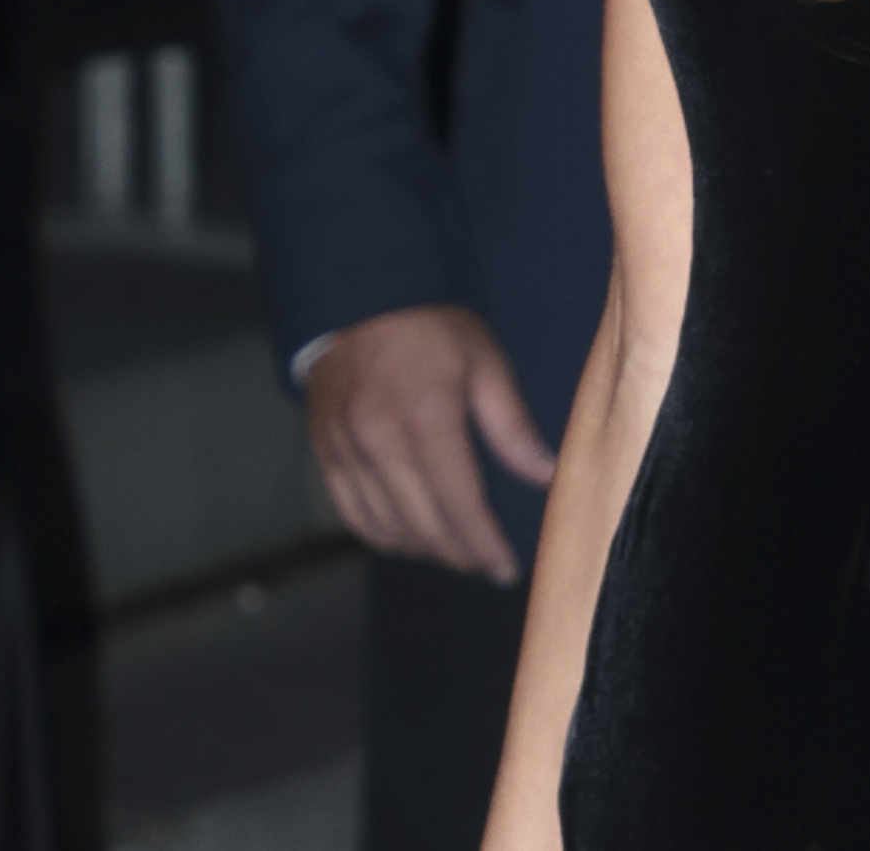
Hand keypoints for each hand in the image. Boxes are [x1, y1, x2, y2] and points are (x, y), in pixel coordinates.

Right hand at [305, 304, 558, 582]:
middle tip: (487, 565)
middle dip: (459, 555)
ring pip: (385, 529)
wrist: (360, 299)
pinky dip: (383, 536)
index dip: (485, 545)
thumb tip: (545, 475)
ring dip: (423, 550)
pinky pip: (352, 516)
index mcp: (426, 417)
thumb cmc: (432, 328)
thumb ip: (512, 426)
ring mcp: (345, 451)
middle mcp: (379, 441)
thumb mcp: (486, 363)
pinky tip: (410, 538)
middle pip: (422, 526)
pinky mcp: (324, 454)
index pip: (459, 504)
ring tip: (456, 552)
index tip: (507, 569)